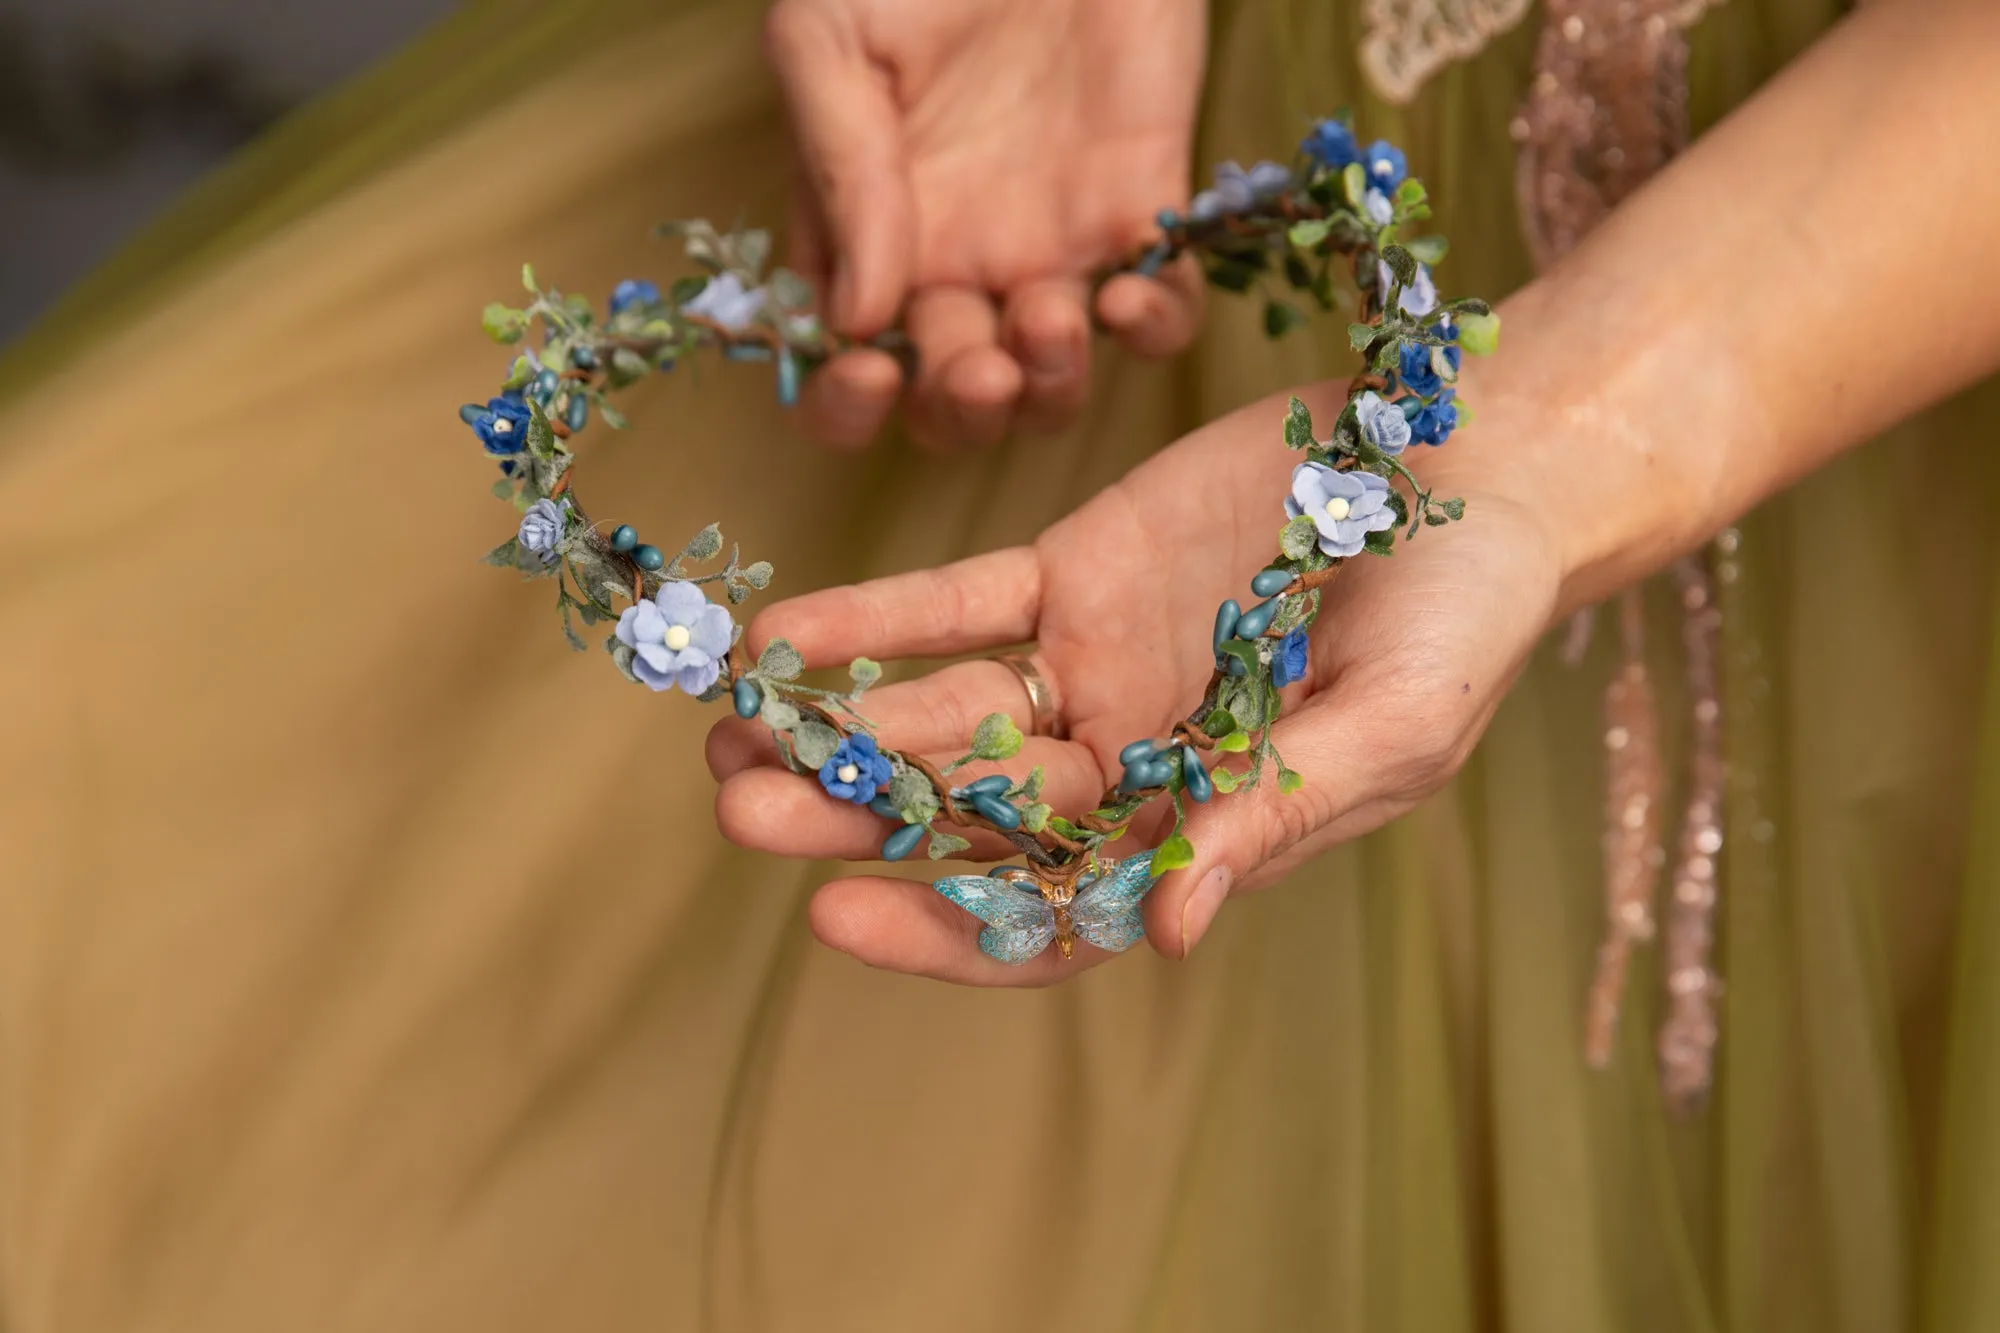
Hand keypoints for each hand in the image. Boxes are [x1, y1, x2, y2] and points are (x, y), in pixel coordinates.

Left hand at [706, 382, 1566, 984]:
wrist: (1475, 462)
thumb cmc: (1465, 613)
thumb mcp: (1392, 726)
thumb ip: (1277, 814)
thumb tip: (1173, 933)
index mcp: (1199, 830)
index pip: (1051, 913)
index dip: (943, 930)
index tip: (837, 915)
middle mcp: (1128, 764)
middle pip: (964, 818)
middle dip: (852, 816)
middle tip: (741, 802)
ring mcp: (1092, 667)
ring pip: (940, 713)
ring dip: (834, 721)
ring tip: (725, 724)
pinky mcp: (1074, 571)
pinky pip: (956, 603)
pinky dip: (873, 618)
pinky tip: (783, 629)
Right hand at [765, 0, 1207, 449]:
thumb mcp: (828, 41)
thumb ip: (837, 172)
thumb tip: (855, 314)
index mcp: (866, 246)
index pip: (842, 378)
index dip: (847, 406)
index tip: (870, 367)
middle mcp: (954, 274)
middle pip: (953, 410)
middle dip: (962, 412)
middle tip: (978, 367)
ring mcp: (1050, 255)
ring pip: (1054, 388)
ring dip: (1051, 388)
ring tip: (1050, 320)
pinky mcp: (1138, 217)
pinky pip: (1160, 317)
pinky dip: (1152, 330)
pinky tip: (1128, 291)